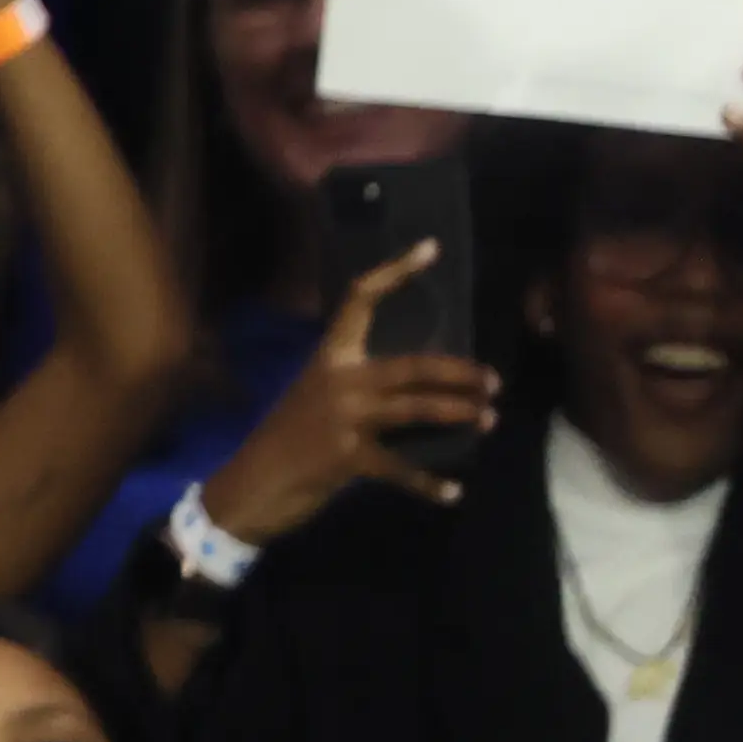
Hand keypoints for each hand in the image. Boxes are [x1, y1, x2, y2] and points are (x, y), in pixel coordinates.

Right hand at [200, 241, 496, 540]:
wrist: (249, 487)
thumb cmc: (284, 441)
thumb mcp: (315, 399)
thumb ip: (356, 387)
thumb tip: (413, 386)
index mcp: (329, 359)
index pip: (361, 300)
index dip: (395, 272)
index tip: (431, 248)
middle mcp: (339, 381)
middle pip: (412, 365)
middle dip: (459, 373)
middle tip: (493, 382)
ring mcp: (343, 419)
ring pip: (415, 408)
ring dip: (457, 412)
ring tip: (489, 418)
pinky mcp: (347, 458)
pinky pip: (399, 468)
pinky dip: (428, 483)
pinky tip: (454, 493)